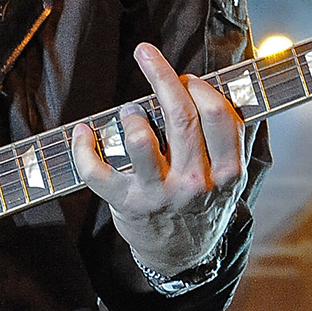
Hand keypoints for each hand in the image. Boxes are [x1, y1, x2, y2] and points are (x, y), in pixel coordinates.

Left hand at [69, 43, 247, 277]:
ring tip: (129, 111)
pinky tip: (83, 131)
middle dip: (161, 76)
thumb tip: (214, 84)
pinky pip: (97, 171)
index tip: (186, 77)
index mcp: (226, 173)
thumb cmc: (203, 203)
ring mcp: (159, 195)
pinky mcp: (127, 204)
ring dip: (130, 115)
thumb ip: (228, 137)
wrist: (182, 257)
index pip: (218, 115)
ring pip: (141, 140)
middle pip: (180, 117)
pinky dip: (83, 147)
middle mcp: (195, 183)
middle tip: (145, 53)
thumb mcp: (229, 178)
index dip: (200, 87)